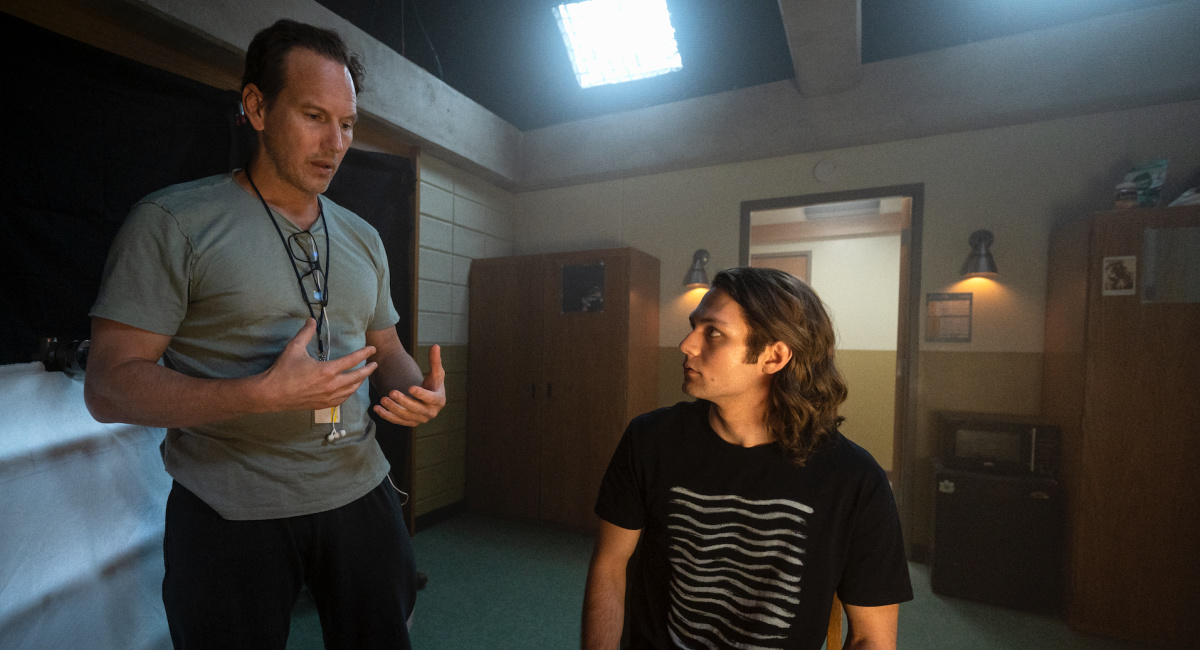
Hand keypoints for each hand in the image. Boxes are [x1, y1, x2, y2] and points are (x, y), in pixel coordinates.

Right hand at [258, 318, 377, 410]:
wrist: (272, 394)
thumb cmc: (283, 370)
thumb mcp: (294, 348)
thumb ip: (305, 333)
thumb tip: (310, 320)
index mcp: (327, 370)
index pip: (352, 360)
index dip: (364, 354)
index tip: (372, 349)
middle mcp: (331, 385)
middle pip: (357, 377)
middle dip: (368, 369)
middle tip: (375, 364)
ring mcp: (328, 397)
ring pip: (352, 390)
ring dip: (360, 381)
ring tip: (364, 375)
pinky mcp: (323, 405)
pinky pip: (342, 399)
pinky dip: (349, 393)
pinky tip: (350, 389)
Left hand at [373, 344, 445, 425]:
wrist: (429, 397)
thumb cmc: (432, 383)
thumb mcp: (436, 372)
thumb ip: (435, 360)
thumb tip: (436, 346)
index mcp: (439, 400)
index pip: (431, 398)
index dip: (421, 394)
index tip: (411, 387)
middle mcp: (431, 413)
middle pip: (416, 409)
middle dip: (403, 402)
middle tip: (391, 392)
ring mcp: (419, 419)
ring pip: (405, 416)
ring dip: (393, 409)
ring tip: (382, 399)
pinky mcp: (409, 422)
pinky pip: (397, 421)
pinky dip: (386, 415)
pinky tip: (376, 408)